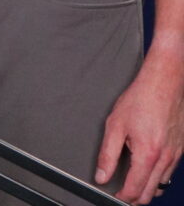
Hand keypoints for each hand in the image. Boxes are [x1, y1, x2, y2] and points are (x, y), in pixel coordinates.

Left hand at [95, 53, 183, 203]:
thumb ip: (107, 154)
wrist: (164, 84)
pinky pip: (169, 173)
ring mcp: (175, 156)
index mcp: (148, 155)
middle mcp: (164, 159)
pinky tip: (147, 170)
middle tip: (120, 193)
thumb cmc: (140, 99)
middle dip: (134, 198)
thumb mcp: (115, 124)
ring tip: (131, 184)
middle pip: (150, 193)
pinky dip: (157, 177)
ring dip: (146, 189)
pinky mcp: (179, 151)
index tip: (113, 195)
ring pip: (161, 185)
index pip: (135, 189)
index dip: (122, 197)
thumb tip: (101, 175)